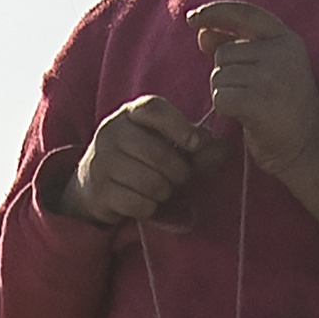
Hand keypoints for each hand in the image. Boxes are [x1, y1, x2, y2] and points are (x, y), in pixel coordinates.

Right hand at [67, 99, 211, 230]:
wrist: (96, 184)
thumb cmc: (142, 161)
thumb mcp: (169, 147)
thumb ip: (197, 148)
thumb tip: (222, 148)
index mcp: (132, 113)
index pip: (154, 109)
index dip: (180, 127)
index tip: (197, 144)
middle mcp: (112, 131)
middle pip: (157, 153)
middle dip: (179, 172)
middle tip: (180, 177)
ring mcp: (102, 160)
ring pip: (150, 182)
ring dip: (164, 192)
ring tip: (161, 189)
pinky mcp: (99, 190)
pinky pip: (138, 204)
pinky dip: (150, 208)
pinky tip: (145, 202)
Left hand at [182, 0, 318, 201]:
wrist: (309, 149)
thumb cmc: (285, 111)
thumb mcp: (266, 71)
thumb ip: (236, 47)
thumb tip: (203, 30)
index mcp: (287, 39)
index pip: (244, 13)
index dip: (215, 12)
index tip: (192, 19)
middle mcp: (282, 52)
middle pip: (224, 53)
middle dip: (226, 75)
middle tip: (253, 96)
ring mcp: (272, 76)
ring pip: (219, 77)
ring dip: (225, 94)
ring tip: (252, 108)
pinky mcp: (259, 101)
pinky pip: (220, 98)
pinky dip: (225, 110)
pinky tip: (245, 118)